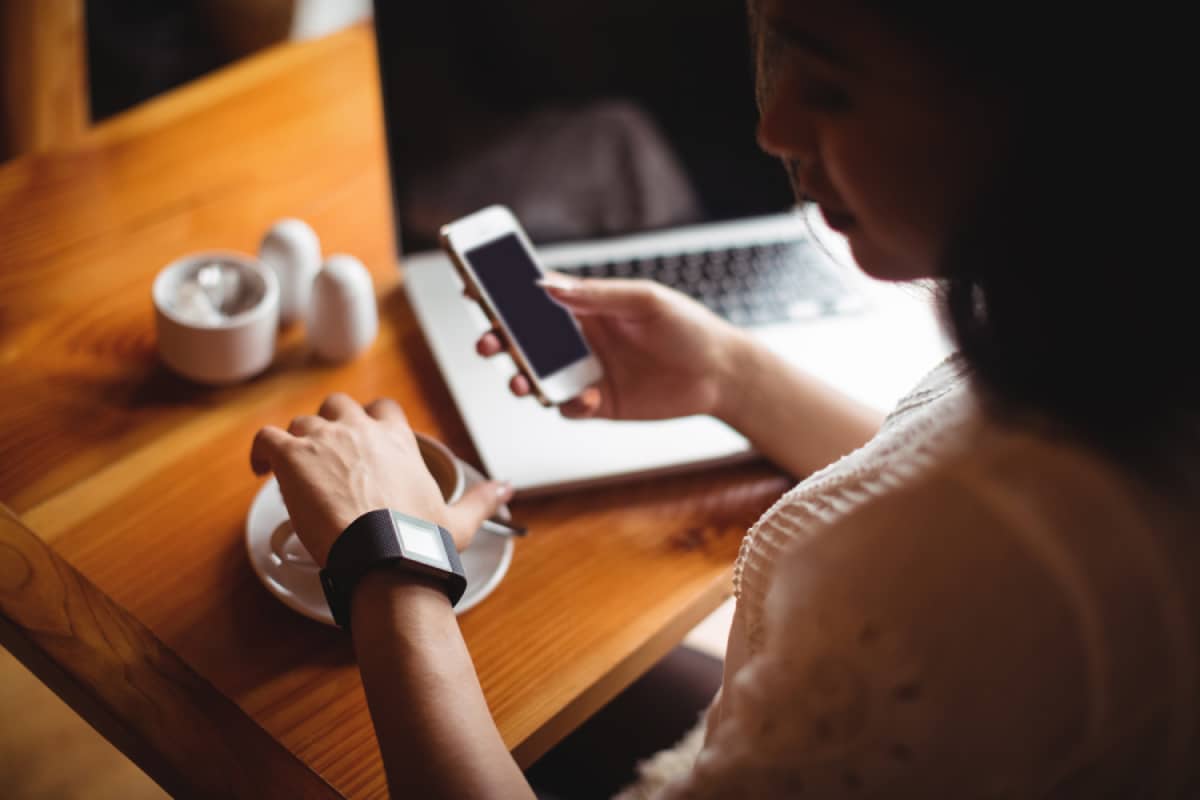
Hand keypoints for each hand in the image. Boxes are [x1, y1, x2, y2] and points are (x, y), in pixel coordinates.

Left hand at [249, 393, 512, 565]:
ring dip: (297, 442)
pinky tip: (261, 469)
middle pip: (336, 406)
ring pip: (300, 423)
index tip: (364, 440)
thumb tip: (508, 489)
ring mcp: (322, 440)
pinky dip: (261, 451)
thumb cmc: (419, 540)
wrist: (383, 555)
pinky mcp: (291, 457)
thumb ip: (483, 499)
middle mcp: (359, 429)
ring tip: (294, 470)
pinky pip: (266, 439)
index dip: (369, 421)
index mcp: (397, 439)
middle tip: (326, 456)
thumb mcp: (459, 519)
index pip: (381, 408)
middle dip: (330, 426)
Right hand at [476, 275, 750, 420]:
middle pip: (526, 338)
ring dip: (521, 377)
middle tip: (487, 342)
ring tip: (520, 380)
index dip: (504, 292)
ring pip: (538, 375)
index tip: (474, 288)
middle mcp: (581, 338)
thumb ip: (596, 295)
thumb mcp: (645, 301)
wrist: (721, 375)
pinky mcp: (599, 404)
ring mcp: (587, 371)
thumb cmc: (689, 327)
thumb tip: (547, 286)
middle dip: (500, 339)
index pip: (536, 295)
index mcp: (588, 305)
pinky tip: (584, 399)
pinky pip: (567, 407)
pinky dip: (567, 405)